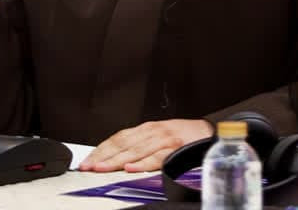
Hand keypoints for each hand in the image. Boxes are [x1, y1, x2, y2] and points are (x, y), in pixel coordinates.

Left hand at [79, 119, 212, 171]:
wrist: (210, 132)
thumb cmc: (184, 136)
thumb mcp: (160, 136)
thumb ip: (141, 144)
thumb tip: (118, 158)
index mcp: (147, 128)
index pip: (118, 138)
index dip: (101, 149)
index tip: (87, 161)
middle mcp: (153, 131)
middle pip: (122, 144)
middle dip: (103, 157)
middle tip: (88, 167)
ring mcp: (163, 139)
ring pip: (135, 150)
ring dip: (116, 161)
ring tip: (101, 169)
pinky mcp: (175, 148)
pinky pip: (156, 157)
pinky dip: (142, 163)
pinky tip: (130, 169)